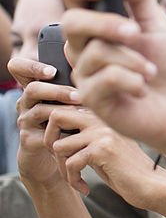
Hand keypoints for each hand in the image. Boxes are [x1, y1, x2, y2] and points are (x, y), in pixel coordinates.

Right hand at [12, 70, 78, 189]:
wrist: (59, 152)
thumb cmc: (71, 119)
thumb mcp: (72, 99)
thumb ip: (76, 83)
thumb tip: (95, 69)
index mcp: (35, 87)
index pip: (18, 67)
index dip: (32, 66)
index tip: (53, 71)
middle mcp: (26, 101)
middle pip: (33, 88)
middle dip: (58, 91)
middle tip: (78, 95)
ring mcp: (25, 120)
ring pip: (39, 110)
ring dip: (64, 110)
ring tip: (84, 112)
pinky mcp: (29, 139)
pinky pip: (43, 133)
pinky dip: (64, 130)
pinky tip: (79, 130)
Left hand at [44, 105, 165, 211]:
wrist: (153, 186)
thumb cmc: (128, 171)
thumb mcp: (104, 149)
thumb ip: (84, 137)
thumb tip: (53, 136)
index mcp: (104, 117)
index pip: (66, 110)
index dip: (55, 131)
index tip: (64, 153)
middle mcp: (103, 119)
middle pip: (57, 116)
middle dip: (50, 140)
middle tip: (61, 160)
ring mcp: (103, 133)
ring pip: (59, 145)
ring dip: (62, 167)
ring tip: (75, 178)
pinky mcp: (103, 149)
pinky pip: (70, 164)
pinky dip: (73, 181)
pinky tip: (84, 188)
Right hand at [58, 0, 165, 157]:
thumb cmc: (164, 65)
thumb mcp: (157, 27)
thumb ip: (141, 0)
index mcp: (96, 26)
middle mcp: (82, 47)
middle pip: (72, 22)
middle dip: (107, 24)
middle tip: (136, 32)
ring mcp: (83, 73)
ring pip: (97, 52)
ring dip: (134, 60)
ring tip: (150, 71)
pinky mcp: (90, 98)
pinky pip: (107, 78)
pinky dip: (134, 80)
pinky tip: (143, 88)